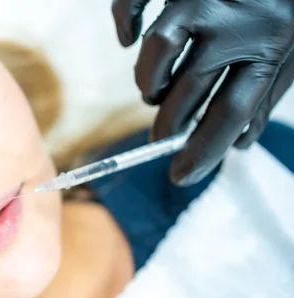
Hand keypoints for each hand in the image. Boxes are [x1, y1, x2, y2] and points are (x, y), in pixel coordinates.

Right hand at [112, 0, 293, 185]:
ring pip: (158, 49)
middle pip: (187, 89)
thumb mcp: (292, 55)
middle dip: (168, 126)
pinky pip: (134, 2)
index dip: (201, 151)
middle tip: (162, 136)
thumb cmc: (288, 10)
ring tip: (155, 92)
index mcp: (270, 46)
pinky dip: (124, 24)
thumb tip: (236, 144)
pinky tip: (129, 41)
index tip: (181, 175)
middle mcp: (233, 23)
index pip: (230, 113)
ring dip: (149, 83)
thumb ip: (266, 97)